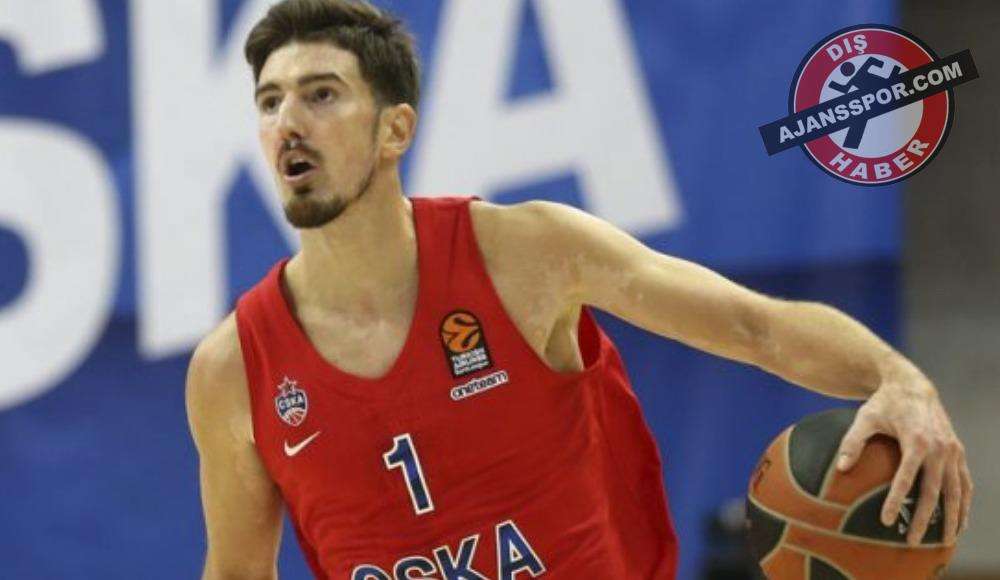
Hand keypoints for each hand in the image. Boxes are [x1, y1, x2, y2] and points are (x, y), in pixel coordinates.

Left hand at [835, 373, 972, 546]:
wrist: (912, 385)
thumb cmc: (884, 403)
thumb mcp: (864, 417)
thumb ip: (852, 442)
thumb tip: (841, 468)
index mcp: (917, 440)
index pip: (906, 478)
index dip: (897, 500)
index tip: (887, 520)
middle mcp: (939, 447)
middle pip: (934, 490)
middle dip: (924, 518)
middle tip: (912, 541)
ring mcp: (952, 450)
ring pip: (955, 491)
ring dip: (951, 517)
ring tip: (943, 541)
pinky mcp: (958, 451)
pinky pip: (965, 482)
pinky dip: (964, 503)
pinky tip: (959, 522)